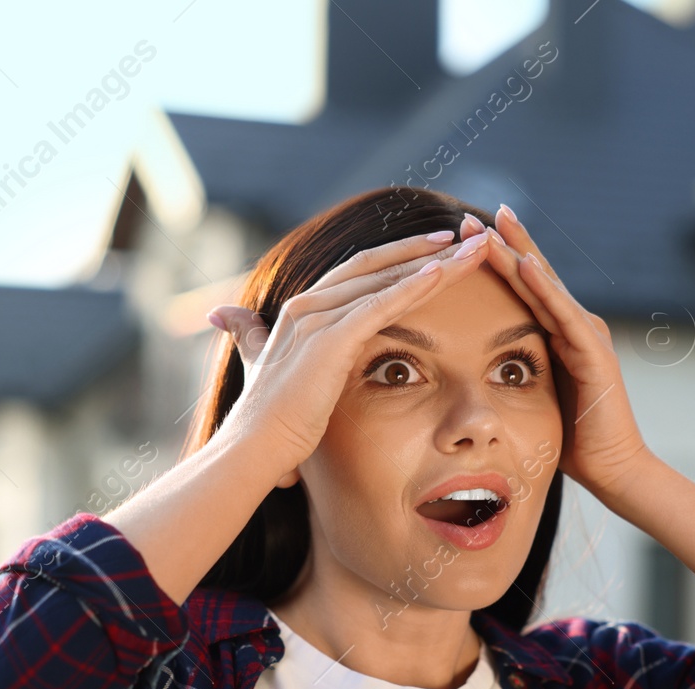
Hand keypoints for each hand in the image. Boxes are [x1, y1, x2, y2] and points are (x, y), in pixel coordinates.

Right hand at [206, 229, 491, 485]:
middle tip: (468, 236)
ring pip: (386, 280)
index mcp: (301, 309)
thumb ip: (248, 335)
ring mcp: (319, 319)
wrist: (253, 446)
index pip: (359, 271)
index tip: (437, 248)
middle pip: (378, 265)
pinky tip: (440, 273)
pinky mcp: (330, 339)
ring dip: (434, 263)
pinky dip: (411, 287)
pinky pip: (379, 306)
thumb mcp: (258, 363)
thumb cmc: (266, 417)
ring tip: (474, 249)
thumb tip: (220, 314)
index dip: (399, 256)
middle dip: (426, 250)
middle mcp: (309, 305)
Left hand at [460, 208, 650, 500]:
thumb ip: (514, 373)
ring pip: (545, 285)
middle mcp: (575, 324)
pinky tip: (523, 264)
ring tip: (491, 224)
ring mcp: (587, 334)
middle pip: (533, 274)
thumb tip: (474, 369)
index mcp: (559, 332)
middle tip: (467, 217)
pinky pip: (563, 312)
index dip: (495, 260)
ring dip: (517, 252)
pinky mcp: (594, 351)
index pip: (523, 287)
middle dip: (503, 243)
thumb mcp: (533, 397)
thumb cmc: (573, 439)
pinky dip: (542, 287)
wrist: (612, 468)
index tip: (462, 236)